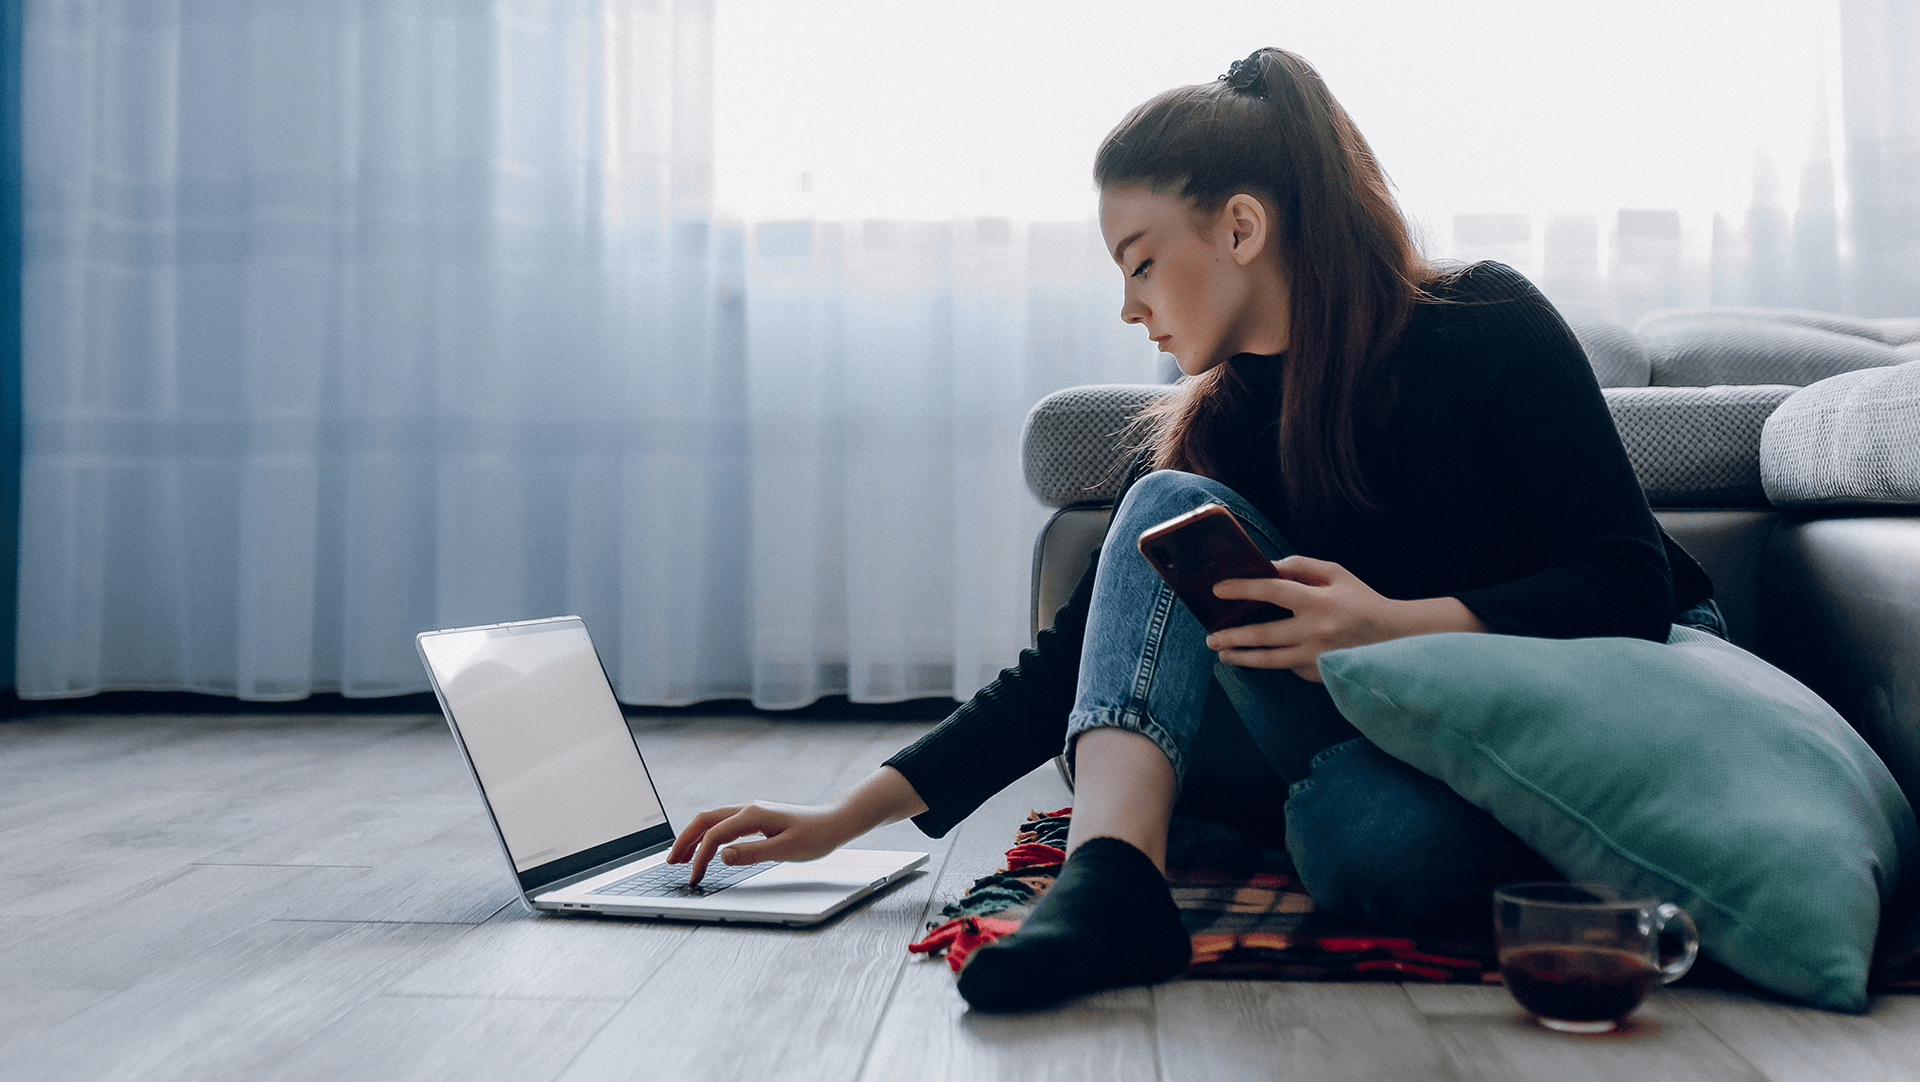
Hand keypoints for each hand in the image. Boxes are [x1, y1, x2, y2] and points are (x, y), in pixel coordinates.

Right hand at [664, 766, 928, 884]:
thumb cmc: (816, 836)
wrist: (835, 822)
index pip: (714, 835)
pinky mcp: (755, 818)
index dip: (699, 857)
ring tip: (679, 858)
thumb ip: (753, 853)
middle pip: (704, 820)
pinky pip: (723, 824)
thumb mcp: (786, 850)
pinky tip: (705, 850)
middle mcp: (748, 809)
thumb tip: (722, 856)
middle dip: (683, 841)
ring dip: (692, 837)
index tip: (694, 878)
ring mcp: (751, 812)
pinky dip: (707, 836)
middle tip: (669, 863)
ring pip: (711, 820)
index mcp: (753, 815)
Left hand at [1205, 555, 1486, 680]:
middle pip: (1263, 634)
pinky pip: (1288, 668)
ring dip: (1242, 658)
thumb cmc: (1361, 600)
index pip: (1272, 591)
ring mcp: (1317, 656)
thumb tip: (1267, 568)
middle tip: (1210, 637)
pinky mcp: (1320, 673)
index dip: (1243, 588)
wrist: (1395, 637)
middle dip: (1231, 636)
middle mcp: (1315, 631)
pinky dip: (1271, 662)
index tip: (1218, 589)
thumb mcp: (1335, 573)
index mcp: (1319, 601)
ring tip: (1223, 654)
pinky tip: (1256, 658)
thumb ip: (1301, 566)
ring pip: (1270, 660)